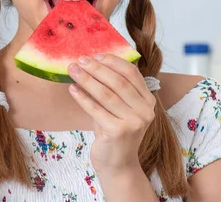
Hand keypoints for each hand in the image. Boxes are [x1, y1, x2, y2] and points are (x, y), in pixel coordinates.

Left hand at [67, 54, 155, 173]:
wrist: (117, 165)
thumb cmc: (114, 132)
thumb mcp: (118, 108)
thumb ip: (112, 89)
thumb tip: (90, 63)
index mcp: (148, 101)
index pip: (132, 73)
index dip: (113, 61)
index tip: (95, 55)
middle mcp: (145, 111)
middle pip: (118, 82)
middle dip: (97, 68)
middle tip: (80, 60)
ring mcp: (133, 122)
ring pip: (106, 94)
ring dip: (87, 79)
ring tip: (72, 70)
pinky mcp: (118, 132)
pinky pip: (96, 109)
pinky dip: (82, 98)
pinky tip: (72, 89)